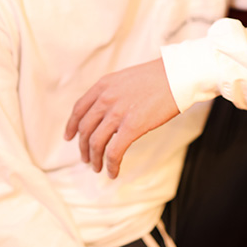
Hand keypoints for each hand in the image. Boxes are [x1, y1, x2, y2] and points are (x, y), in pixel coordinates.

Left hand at [64, 59, 179, 178]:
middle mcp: (106, 98)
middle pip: (85, 129)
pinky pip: (114, 151)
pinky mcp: (132, 126)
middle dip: (83, 147)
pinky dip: (110, 164)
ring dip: (94, 158)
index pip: (79, 109)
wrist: (177, 75)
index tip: (69, 137)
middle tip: (86, 158)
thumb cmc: (157, 77)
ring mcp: (118, 112)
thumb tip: (107, 111)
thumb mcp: (126, 79)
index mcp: (103, 85)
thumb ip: (112, 92)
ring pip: (96, 142)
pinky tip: (113, 172)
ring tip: (97, 168)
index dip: (71, 125)